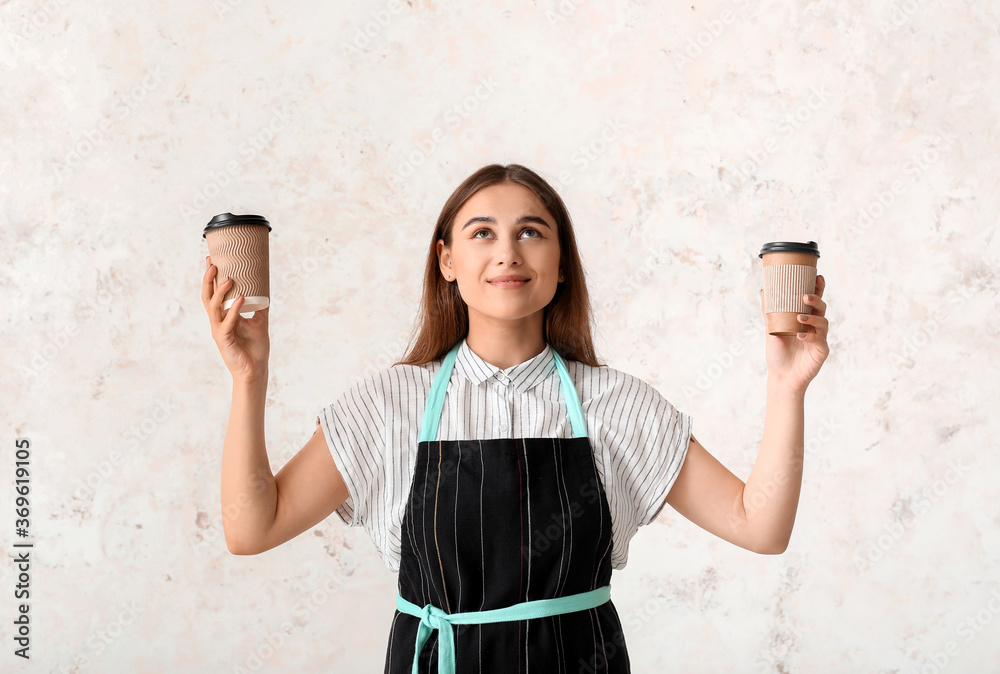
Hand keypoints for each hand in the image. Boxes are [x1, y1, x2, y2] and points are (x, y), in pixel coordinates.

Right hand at [202, 255, 269, 383]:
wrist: (256, 369)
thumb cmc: (255, 348)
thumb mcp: (259, 321)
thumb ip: (260, 306)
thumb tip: (265, 289)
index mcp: (223, 316)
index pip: (213, 294)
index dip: (210, 278)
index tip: (212, 260)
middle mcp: (217, 322)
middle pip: (207, 297)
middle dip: (209, 280)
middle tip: (213, 264)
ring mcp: (219, 330)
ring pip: (214, 307)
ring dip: (220, 292)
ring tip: (229, 278)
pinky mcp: (224, 340)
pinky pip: (228, 322)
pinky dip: (234, 308)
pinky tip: (242, 297)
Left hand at [759, 275, 828, 393]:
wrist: (781, 376)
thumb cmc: (778, 353)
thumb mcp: (771, 329)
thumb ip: (769, 311)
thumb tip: (763, 290)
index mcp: (805, 319)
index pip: (813, 300)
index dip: (818, 288)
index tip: (817, 276)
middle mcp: (815, 326)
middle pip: (822, 308)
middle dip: (816, 299)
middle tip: (805, 296)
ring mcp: (820, 338)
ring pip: (824, 322)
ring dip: (812, 318)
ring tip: (800, 318)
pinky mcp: (822, 350)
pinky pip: (820, 340)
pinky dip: (811, 336)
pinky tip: (800, 336)